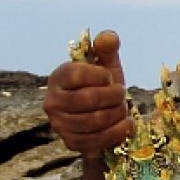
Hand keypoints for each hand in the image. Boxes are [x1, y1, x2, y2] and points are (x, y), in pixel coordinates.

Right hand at [43, 30, 132, 158]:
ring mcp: (60, 124)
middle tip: (122, 94)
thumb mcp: (106, 65)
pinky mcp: (72, 143)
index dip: (101, 76)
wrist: (99, 116)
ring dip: (118, 113)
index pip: (78, 74)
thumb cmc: (101, 86)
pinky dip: (119, 131)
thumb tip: (109, 36)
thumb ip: (106, 48)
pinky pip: (98, 140)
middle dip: (114, 96)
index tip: (108, 77)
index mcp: (58, 77)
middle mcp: (52, 102)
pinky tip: (126, 124)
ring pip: (95, 121)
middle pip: (89, 99)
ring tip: (123, 108)